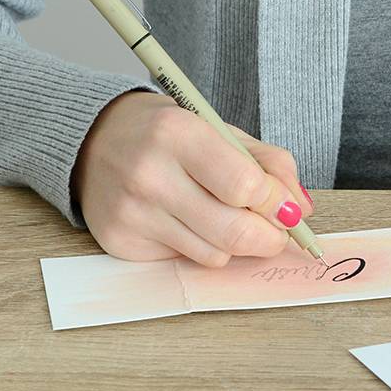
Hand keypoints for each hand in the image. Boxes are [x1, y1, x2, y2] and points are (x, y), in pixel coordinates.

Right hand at [72, 92, 313, 265]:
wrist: (90, 139)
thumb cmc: (165, 134)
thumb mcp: (219, 129)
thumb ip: (268, 163)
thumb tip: (300, 208)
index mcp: (178, 133)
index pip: (245, 187)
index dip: (278, 205)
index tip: (287, 209)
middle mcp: (150, 174)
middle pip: (234, 232)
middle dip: (269, 238)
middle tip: (276, 232)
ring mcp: (132, 213)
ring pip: (215, 255)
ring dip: (234, 244)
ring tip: (224, 217)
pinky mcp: (120, 242)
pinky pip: (185, 261)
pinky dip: (200, 247)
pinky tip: (186, 221)